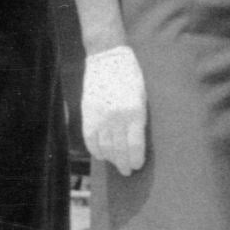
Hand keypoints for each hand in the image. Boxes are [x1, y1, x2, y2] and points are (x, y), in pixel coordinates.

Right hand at [80, 44, 147, 175]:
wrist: (107, 58)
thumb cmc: (130, 77)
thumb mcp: (141, 98)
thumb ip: (138, 119)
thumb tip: (135, 143)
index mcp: (135, 112)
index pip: (135, 145)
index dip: (136, 159)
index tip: (137, 165)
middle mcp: (117, 117)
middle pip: (120, 149)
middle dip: (124, 163)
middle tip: (126, 171)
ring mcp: (100, 116)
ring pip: (105, 146)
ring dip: (111, 158)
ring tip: (115, 163)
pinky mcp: (88, 113)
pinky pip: (90, 138)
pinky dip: (95, 149)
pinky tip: (101, 154)